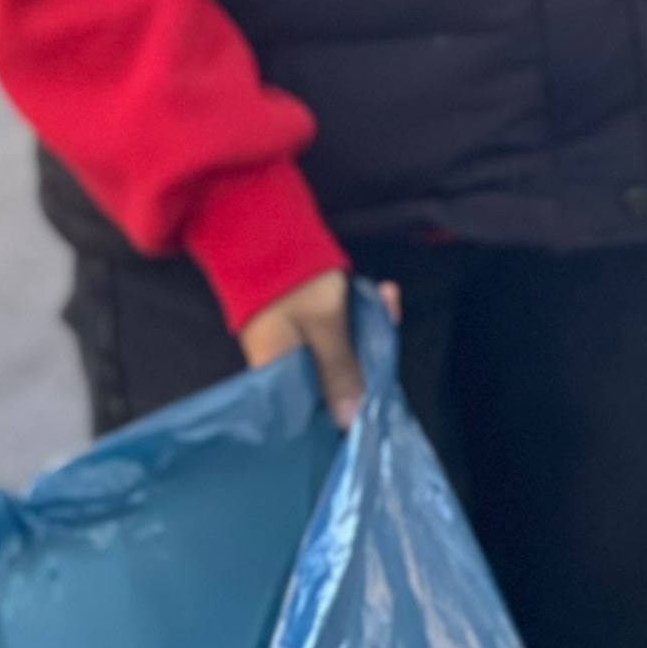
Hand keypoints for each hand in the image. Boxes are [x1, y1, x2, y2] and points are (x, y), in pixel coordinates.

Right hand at [238, 270, 392, 427]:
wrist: (256, 224)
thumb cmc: (291, 279)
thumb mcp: (324, 324)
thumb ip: (340, 371)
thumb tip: (351, 424)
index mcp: (278, 377)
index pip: (316, 412)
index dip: (350, 409)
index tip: (382, 393)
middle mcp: (280, 369)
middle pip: (333, 381)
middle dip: (369, 357)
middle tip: (390, 313)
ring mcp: (289, 345)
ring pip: (337, 357)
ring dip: (366, 333)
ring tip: (387, 296)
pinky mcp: (296, 326)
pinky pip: (332, 336)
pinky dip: (355, 319)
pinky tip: (378, 293)